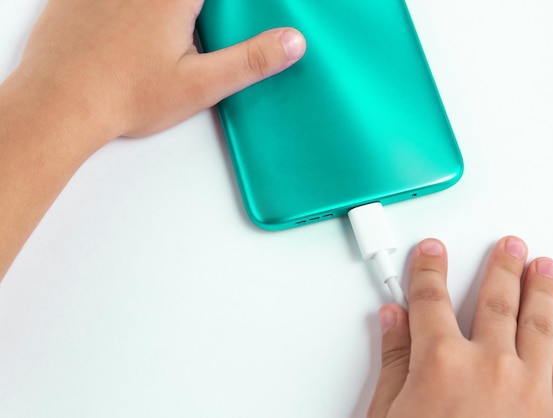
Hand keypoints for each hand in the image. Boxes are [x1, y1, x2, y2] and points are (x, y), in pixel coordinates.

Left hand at [16, 0, 305, 141]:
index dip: (232, 5)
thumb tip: (292, 42)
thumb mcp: (200, 85)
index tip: (224, 21)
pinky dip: (129, 8)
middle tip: (200, 30)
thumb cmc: (125, 96)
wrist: (60, 104)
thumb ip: (250, 61)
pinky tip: (132, 33)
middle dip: (200, 11)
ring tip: (168, 41)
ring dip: (169, 12)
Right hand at [368, 236, 552, 417]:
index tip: (432, 253)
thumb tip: (392, 320)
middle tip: (509, 246)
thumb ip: (393, 361)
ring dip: (542, 290)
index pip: (431, 299)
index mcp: (441, 363)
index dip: (429, 270)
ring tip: (545, 268)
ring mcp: (531, 391)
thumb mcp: (387, 417)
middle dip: (502, 267)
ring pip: (539, 324)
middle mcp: (490, 367)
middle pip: (495, 300)